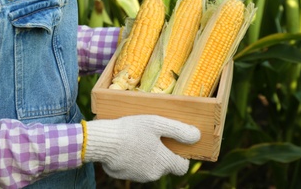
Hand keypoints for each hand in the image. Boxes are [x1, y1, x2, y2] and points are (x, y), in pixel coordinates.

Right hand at [83, 115, 200, 181]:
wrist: (103, 141)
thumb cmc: (131, 130)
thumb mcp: (157, 124)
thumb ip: (179, 130)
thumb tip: (197, 135)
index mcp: (164, 162)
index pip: (182, 167)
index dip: (181, 156)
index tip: (173, 144)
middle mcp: (153, 174)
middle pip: (165, 166)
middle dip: (161, 153)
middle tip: (152, 136)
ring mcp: (138, 177)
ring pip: (149, 167)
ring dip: (147, 156)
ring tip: (136, 139)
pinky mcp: (124, 175)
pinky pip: (134, 168)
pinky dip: (133, 159)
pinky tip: (125, 146)